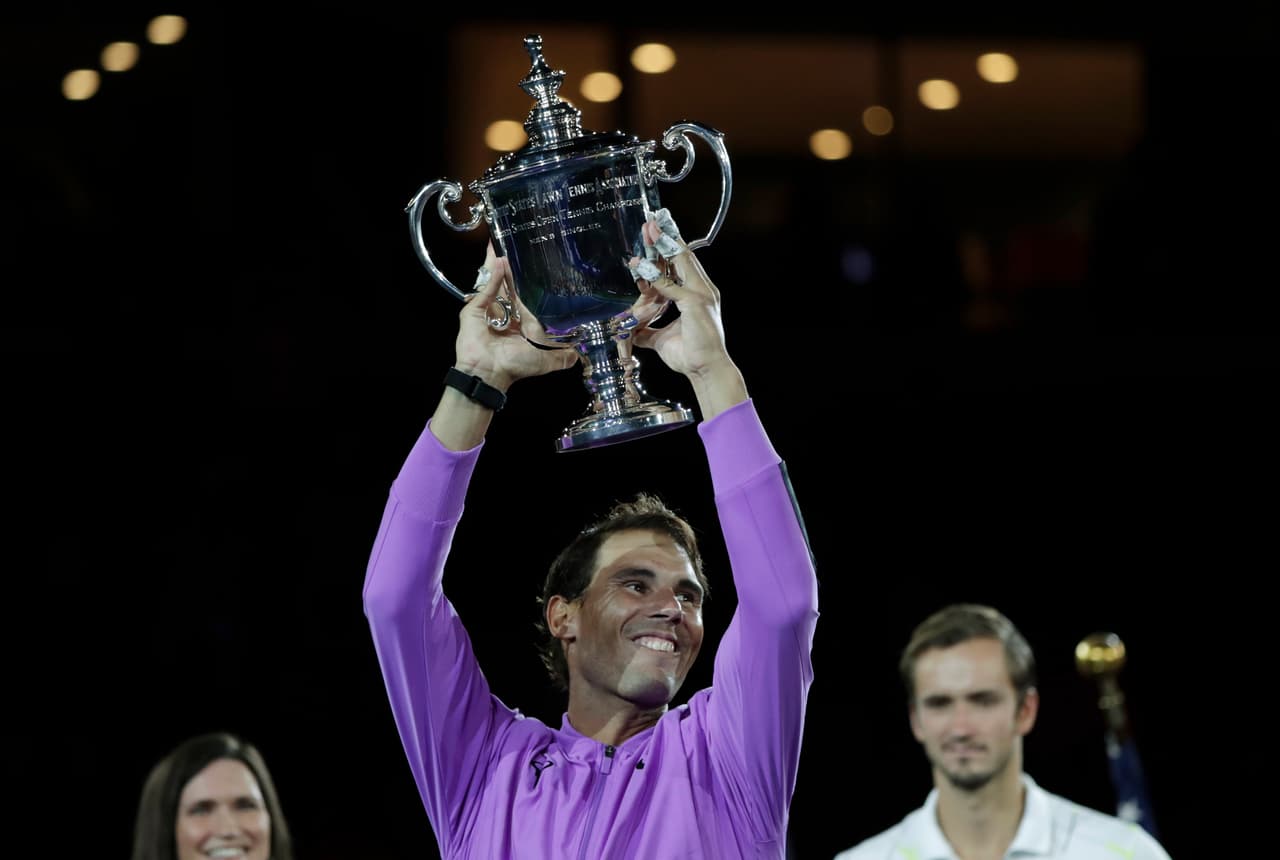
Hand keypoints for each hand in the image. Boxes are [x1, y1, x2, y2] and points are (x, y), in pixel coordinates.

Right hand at [454, 242, 576, 391]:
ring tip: (503, 245)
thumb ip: (561, 357)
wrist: (488, 373)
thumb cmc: (514, 366)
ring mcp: (487, 309)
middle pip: (507, 286)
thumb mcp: (544, 362)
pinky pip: (486, 290)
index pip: (524, 297)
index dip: (527, 282)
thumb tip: (578, 355)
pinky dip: (493, 277)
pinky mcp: (474, 309)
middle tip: (515, 246)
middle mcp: (503, 313)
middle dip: (510, 268)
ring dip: (499, 265)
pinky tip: (499, 261)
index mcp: (518, 322)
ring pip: (495, 283)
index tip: (535, 265)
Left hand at [629, 210, 746, 416]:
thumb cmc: (690, 355)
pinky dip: (656, 278)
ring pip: (680, 262)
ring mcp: (700, 294)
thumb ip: (648, 331)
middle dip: (666, 237)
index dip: (668, 247)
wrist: (706, 369)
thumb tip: (632, 331)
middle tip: (651, 221)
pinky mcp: (695, 303)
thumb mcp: (661, 339)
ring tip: (650, 229)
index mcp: (696, 294)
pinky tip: (642, 268)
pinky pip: (671, 287)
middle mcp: (701, 289)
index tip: (655, 233)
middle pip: (682, 256)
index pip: (681, 264)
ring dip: (663, 244)